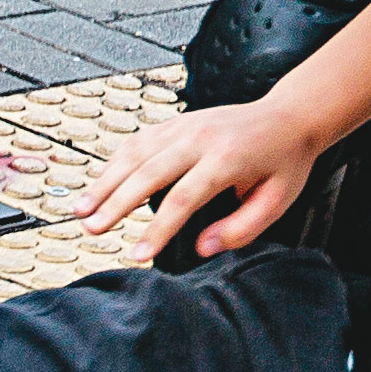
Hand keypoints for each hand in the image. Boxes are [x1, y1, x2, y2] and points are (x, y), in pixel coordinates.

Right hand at [75, 96, 330, 255]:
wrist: (289, 116)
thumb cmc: (285, 162)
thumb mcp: (276, 202)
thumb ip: (240, 228)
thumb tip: (201, 248)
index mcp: (227, 159)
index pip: (183, 198)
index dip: (157, 229)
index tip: (137, 255)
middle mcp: (200, 137)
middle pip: (148, 173)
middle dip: (115, 203)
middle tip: (92, 229)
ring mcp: (185, 125)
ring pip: (135, 153)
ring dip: (105, 181)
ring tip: (81, 210)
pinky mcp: (176, 121)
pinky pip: (138, 141)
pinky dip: (115, 162)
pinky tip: (100, 184)